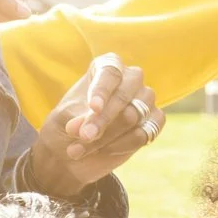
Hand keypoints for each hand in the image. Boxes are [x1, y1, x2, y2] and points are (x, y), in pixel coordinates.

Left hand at [27, 53, 160, 196]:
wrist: (74, 149)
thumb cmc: (67, 124)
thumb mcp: (64, 119)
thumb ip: (75, 120)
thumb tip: (86, 130)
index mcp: (107, 67)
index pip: (110, 73)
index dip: (102, 90)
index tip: (93, 108)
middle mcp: (130, 80)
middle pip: (124, 96)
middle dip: (103, 119)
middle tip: (84, 136)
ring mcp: (145, 100)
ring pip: (132, 117)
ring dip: (106, 137)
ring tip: (80, 149)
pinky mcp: (154, 122)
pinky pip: (142, 134)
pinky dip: (120, 145)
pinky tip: (103, 151)